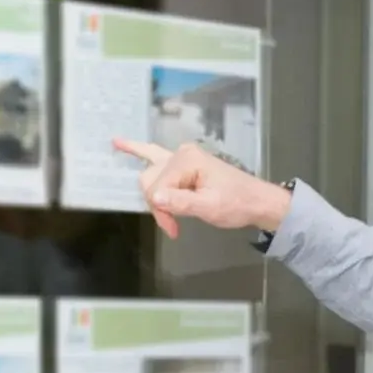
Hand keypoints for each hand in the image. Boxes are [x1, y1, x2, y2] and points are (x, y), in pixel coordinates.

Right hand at [112, 138, 292, 238]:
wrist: (256, 201)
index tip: (173, 229)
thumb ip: (182, 202)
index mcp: (187, 160)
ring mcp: (181, 156)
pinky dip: (136, 149)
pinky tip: (117, 142)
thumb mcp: (210, 207)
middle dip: (158, 206)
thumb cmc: (236, 204)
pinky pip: (153, 154)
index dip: (161, 212)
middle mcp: (181, 153)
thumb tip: (155, 197)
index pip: (156, 188)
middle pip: (149, 180)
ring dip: (154, 196)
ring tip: (167, 218)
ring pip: (150, 175)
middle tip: (173, 226)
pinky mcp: (182, 162)